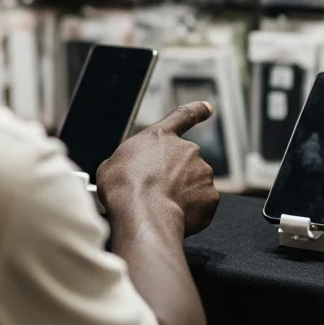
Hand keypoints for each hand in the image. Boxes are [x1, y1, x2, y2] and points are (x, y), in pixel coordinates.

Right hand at [95, 102, 219, 235]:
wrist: (143, 214)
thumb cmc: (123, 188)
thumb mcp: (113, 165)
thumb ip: (130, 162)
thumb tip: (130, 172)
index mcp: (161, 137)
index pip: (183, 116)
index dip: (197, 111)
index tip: (208, 108)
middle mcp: (187, 150)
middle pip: (184, 162)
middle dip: (174, 177)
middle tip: (155, 193)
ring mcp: (202, 173)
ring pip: (194, 184)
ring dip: (182, 194)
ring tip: (160, 207)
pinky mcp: (210, 197)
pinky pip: (201, 205)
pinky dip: (191, 212)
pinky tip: (172, 216)